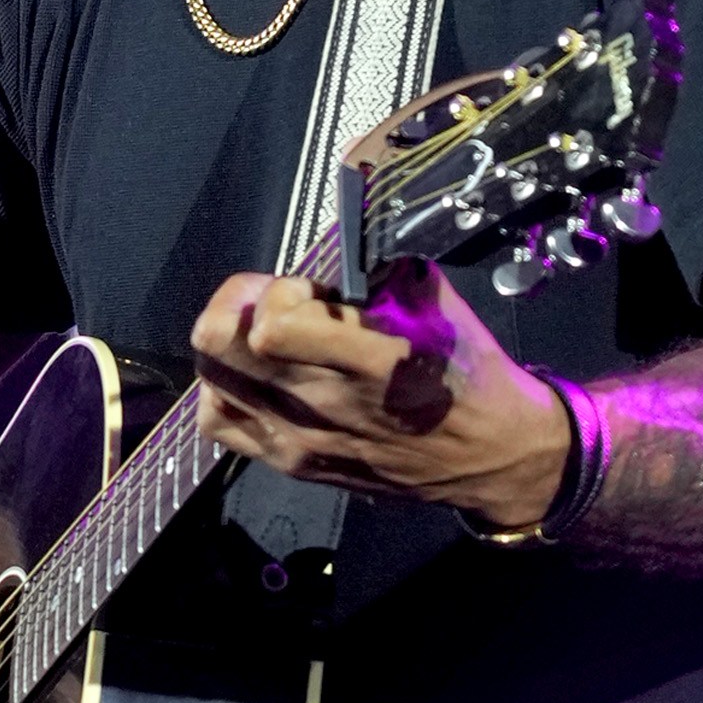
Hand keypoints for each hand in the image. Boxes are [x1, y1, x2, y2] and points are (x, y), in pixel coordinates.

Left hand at [191, 260, 573, 527]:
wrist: (491, 456)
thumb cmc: (468, 376)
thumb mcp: (437, 305)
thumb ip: (381, 270)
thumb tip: (344, 239)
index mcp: (369, 363)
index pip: (271, 327)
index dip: (278, 291)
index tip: (309, 287)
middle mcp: (324, 404)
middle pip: (219, 346)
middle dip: (240, 304)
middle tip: (276, 300)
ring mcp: (301, 439)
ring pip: (210, 379)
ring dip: (231, 345)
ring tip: (268, 338)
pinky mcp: (292, 463)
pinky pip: (217, 423)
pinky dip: (224, 389)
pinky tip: (257, 376)